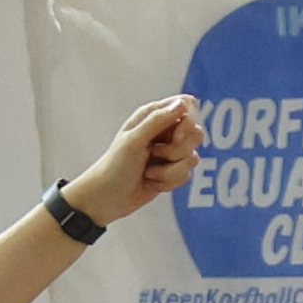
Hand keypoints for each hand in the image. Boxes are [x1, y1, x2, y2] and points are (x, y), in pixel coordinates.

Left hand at [63, 96, 202, 226]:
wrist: (106, 199)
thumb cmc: (114, 166)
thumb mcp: (134, 140)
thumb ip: (158, 120)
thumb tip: (181, 103)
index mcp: (153, 116)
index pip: (187, 105)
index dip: (188, 121)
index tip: (175, 137)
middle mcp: (164, 131)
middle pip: (196, 133)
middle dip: (178, 150)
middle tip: (155, 155)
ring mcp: (170, 152)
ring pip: (193, 158)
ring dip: (170, 171)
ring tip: (148, 172)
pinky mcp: (172, 172)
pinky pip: (186, 175)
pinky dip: (168, 182)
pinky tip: (150, 182)